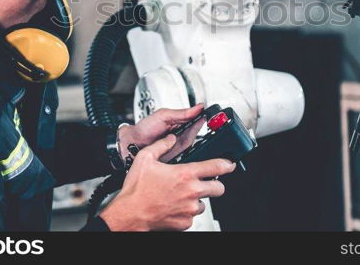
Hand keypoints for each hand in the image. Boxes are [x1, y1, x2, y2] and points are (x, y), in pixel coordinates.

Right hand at [99, 134, 235, 230]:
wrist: (129, 214)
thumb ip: (161, 145)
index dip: (227, 164)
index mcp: (185, 174)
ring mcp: (189, 209)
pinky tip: (175, 205)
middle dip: (215, 184)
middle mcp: (191, 192)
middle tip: (207, 181)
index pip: (216, 167)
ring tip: (182, 195)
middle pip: (219, 188)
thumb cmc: (136, 190)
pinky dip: (187, 211)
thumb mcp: (145, 158)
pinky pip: (193, 216)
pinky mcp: (185, 222)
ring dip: (198, 198)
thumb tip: (170, 138)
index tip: (230, 163)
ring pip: (205, 203)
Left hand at [118, 103, 204, 161]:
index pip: (195, 117)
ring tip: (202, 129)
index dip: (203, 115)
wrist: (132, 145)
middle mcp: (180, 132)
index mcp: (178, 120)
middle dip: (203, 125)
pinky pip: (188, 149)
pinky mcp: (178, 154)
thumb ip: (181, 113)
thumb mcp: (164, 116)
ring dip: (197, 134)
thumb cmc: (144, 129)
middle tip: (210, 121)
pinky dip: (191, 145)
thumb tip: (198, 107)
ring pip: (194, 139)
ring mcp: (179, 144)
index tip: (211, 113)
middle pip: (197, 129)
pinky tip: (192, 141)